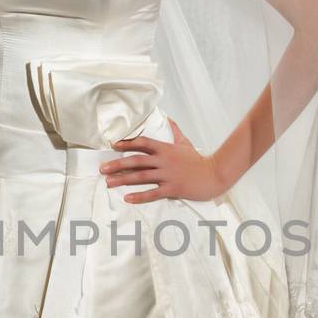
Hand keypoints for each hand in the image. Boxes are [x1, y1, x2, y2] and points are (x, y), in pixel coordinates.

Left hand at [99, 118, 225, 203]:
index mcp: (165, 149)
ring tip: (109, 183)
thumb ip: (174, 131)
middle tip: (102, 168)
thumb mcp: (185, 142)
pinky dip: (139, 196)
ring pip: (141, 177)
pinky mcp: (173, 188)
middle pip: (136, 161)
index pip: (142, 143)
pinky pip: (153, 193)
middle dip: (117, 164)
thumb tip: (168, 118)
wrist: (215, 174)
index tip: (113, 146)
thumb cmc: (198, 160)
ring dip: (123, 180)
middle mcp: (164, 161)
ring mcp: (168, 175)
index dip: (127, 143)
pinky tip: (127, 198)